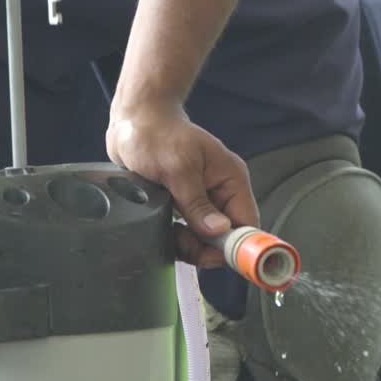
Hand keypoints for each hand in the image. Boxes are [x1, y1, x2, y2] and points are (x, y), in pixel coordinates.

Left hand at [106, 99, 259, 267]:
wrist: (133, 121)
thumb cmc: (156, 135)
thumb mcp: (178, 170)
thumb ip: (197, 203)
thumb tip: (220, 231)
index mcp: (230, 179)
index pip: (247, 222)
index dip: (239, 245)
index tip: (218, 258)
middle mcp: (221, 191)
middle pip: (226, 236)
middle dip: (205, 247)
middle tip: (182, 242)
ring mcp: (203, 199)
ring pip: (206, 239)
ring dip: (189, 244)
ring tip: (169, 232)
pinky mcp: (184, 205)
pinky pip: (189, 233)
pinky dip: (178, 239)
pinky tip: (164, 229)